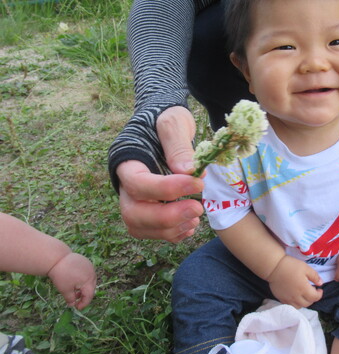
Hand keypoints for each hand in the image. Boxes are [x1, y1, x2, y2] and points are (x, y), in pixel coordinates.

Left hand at [48, 253, 96, 309]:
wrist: (58, 258)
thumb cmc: (62, 276)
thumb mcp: (65, 290)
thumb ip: (71, 299)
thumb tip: (72, 305)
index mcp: (89, 281)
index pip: (89, 296)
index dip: (84, 303)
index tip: (77, 308)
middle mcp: (92, 274)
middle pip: (91, 288)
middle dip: (84, 296)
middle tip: (75, 300)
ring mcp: (90, 267)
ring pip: (90, 281)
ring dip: (83, 288)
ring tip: (74, 291)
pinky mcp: (86, 262)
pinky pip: (87, 274)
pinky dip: (83, 280)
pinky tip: (74, 281)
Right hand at [116, 106, 203, 242]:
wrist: (165, 125)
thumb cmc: (166, 119)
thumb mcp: (173, 121)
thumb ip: (178, 144)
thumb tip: (186, 171)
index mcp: (127, 162)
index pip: (138, 184)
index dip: (166, 189)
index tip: (197, 183)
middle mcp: (125, 185)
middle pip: (133, 213)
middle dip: (166, 217)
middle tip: (198, 209)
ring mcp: (135, 200)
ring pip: (140, 227)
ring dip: (170, 228)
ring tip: (197, 216)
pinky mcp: (148, 210)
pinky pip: (152, 232)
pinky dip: (172, 234)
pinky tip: (190, 225)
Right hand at [267, 256, 322, 308]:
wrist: (274, 267)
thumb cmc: (291, 265)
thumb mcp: (305, 268)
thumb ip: (315, 276)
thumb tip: (320, 284)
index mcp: (304, 289)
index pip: (315, 297)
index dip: (319, 294)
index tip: (319, 289)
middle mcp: (296, 297)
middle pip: (308, 304)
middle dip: (312, 299)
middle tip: (312, 291)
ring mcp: (288, 299)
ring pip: (299, 306)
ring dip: (304, 302)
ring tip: (304, 295)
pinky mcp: (281, 299)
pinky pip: (291, 305)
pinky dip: (295, 303)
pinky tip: (295, 296)